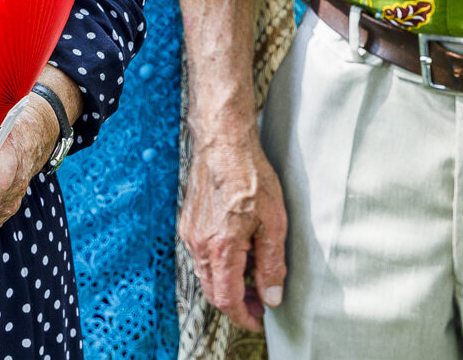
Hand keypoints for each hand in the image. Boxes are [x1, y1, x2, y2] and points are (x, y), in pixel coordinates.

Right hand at [181, 126, 286, 331]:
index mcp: (220, 247)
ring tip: (254, 275)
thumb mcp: (274, 222)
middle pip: (213, 290)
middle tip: (260, 305)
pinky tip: (240, 250)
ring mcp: (190, 232)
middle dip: (236, 304)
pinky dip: (220, 263)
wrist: (222, 141)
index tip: (259, 322)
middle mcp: (199, 244)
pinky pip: (201, 254)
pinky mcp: (189, 221)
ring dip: (228, 283)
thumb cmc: (250, 175)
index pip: (226, 299)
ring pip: (206, 273)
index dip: (243, 316)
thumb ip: (272, 264)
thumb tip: (272, 297)